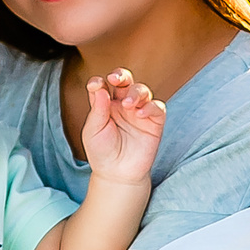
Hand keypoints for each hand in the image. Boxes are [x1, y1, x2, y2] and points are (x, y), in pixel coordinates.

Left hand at [78, 69, 164, 184]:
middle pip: (125, 81)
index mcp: (105, 104)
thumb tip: (100, 87)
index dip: (99, 82)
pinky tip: (139, 114)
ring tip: (128, 104)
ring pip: (142, 90)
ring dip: (136, 92)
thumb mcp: (93, 131)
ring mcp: (139, 112)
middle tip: (115, 79)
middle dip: (121, 75)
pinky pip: (157, 107)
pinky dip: (150, 107)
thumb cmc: (102, 152)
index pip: (103, 85)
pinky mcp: (154, 123)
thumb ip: (97, 109)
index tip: (95, 86)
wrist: (117, 174)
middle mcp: (122, 105)